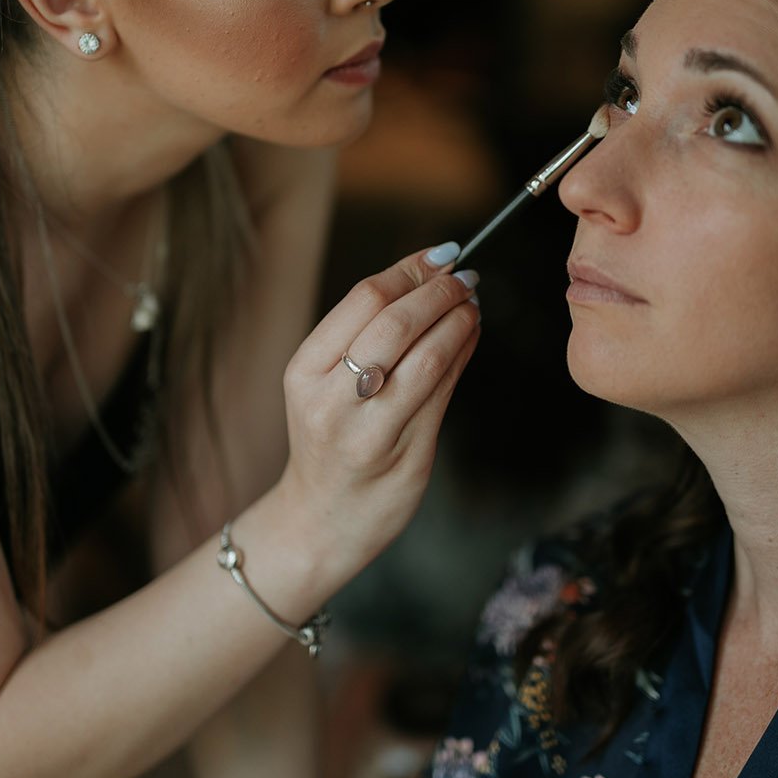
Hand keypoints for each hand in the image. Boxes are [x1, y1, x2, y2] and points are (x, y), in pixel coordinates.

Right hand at [276, 244, 479, 583]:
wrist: (320, 522)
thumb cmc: (328, 441)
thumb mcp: (322, 385)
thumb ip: (365, 335)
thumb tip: (429, 274)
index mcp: (304, 371)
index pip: (364, 299)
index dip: (410, 269)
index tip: (442, 254)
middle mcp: (332, 401)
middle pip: (396, 322)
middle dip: (440, 291)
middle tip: (466, 277)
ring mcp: (369, 432)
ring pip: (427, 356)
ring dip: (460, 321)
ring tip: (473, 304)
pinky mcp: (406, 455)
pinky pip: (444, 391)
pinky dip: (463, 354)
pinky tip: (470, 337)